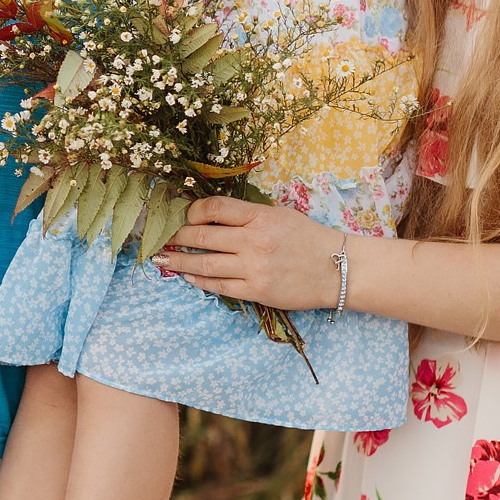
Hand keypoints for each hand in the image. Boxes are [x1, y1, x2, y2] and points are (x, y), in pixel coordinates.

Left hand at [154, 196, 344, 309]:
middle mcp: (254, 241)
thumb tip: (210, 216)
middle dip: (177, 236)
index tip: (185, 215)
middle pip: (201, 236)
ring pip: (204, 263)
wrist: (337, 269)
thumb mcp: (279, 215)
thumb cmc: (307, 238)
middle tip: (162, 237)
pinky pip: (218, 286)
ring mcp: (254, 268)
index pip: (214, 208)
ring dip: (178, 260)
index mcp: (260, 217)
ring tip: (163, 258)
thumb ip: (247, 215)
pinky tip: (187, 274)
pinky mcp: (256, 291)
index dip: (192, 211)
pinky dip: (198, 279)